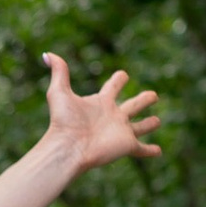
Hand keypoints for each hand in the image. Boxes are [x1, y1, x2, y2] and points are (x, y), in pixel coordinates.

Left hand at [42, 50, 161, 169]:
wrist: (67, 148)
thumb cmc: (63, 121)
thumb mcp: (59, 92)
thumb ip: (58, 71)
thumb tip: (47, 54)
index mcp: (101, 102)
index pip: (114, 87)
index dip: (119, 79)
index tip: (123, 75)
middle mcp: (113, 116)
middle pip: (133, 105)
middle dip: (143, 100)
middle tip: (153, 95)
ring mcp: (121, 132)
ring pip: (140, 127)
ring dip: (149, 125)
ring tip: (157, 121)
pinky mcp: (126, 146)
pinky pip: (142, 149)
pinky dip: (150, 151)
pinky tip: (159, 152)